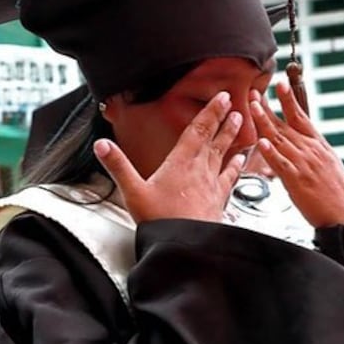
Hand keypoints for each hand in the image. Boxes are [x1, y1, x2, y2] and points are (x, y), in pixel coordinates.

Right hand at [94, 92, 245, 223]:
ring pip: (224, 155)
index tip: (221, 97)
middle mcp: (200, 170)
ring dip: (231, 137)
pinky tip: (241, 161)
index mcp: (180, 163)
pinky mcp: (218, 201)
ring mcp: (211, 185)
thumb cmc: (160, 221)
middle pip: (214, 138)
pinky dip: (237, 166)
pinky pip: (230, 178)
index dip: (210, 112)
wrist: (185, 247)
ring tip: (240, 123)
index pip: (198, 130)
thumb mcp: (133, 192)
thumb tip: (102, 144)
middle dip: (223, 119)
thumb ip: (118, 166)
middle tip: (234, 104)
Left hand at [250, 81, 343, 228]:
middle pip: (285, 124)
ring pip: (279, 139)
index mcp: (319, 145)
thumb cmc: (337, 193)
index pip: (301, 117)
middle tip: (256, 93)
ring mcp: (303, 164)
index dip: (289, 100)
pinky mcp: (297, 181)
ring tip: (253, 107)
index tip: (280, 84)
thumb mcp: (329, 163)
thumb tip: (301, 142)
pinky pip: (280, 164)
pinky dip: (270, 152)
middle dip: (268, 107)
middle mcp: (311, 151)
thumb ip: (313, 151)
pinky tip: (262, 142)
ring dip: (264, 121)